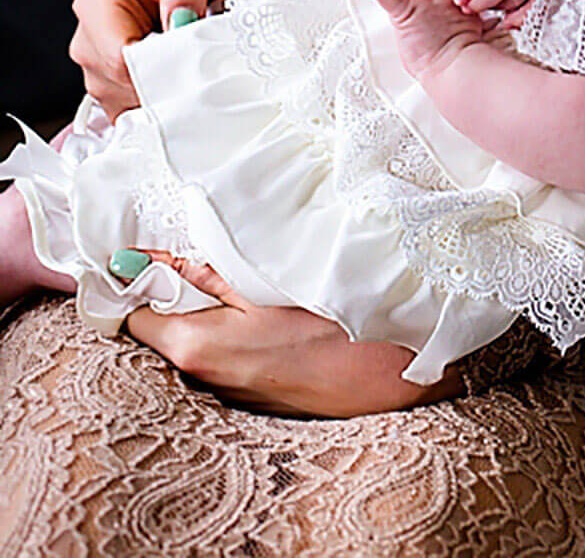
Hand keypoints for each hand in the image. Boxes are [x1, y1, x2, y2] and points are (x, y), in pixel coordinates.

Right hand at [69, 0, 230, 122]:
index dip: (159, 67)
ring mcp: (95, 71)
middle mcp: (88, 41)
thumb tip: (179, 17)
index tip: (193, 66)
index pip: (119, 56)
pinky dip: (160, 109)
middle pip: (120, 84)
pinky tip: (181, 89)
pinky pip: (131, 115)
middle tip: (203, 68)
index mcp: (97, 3)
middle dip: (165, 82)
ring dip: (165, 95)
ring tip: (192, 71)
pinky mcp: (111, 93)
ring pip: (126, 103)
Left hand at [121, 251, 463, 416]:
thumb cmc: (335, 324)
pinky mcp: (250, 397)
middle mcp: (200, 378)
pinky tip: (259, 309)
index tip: (149, 251)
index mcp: (195, 346)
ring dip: (201, 309)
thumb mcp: (267, 281)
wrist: (390, 374)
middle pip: (159, 326)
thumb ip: (205, 270)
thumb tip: (151, 256)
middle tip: (196, 254)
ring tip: (234, 277)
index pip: (130, 313)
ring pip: (190, 338)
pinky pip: (219, 355)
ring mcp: (225, 393)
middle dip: (170, 291)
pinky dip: (227, 329)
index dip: (135, 279)